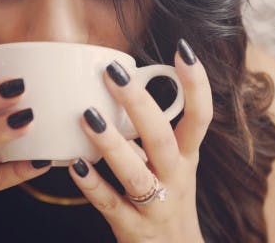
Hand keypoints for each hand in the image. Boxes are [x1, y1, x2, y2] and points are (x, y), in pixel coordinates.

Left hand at [68, 39, 209, 242]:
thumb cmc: (167, 198)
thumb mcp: (173, 163)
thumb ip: (154, 129)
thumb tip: (127, 81)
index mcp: (187, 156)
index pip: (201, 117)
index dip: (196, 84)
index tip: (183, 49)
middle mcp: (176, 178)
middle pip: (163, 138)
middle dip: (140, 104)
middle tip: (114, 73)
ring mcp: (156, 205)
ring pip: (136, 173)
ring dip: (111, 144)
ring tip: (88, 116)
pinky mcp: (133, 228)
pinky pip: (110, 205)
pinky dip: (92, 185)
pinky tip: (73, 166)